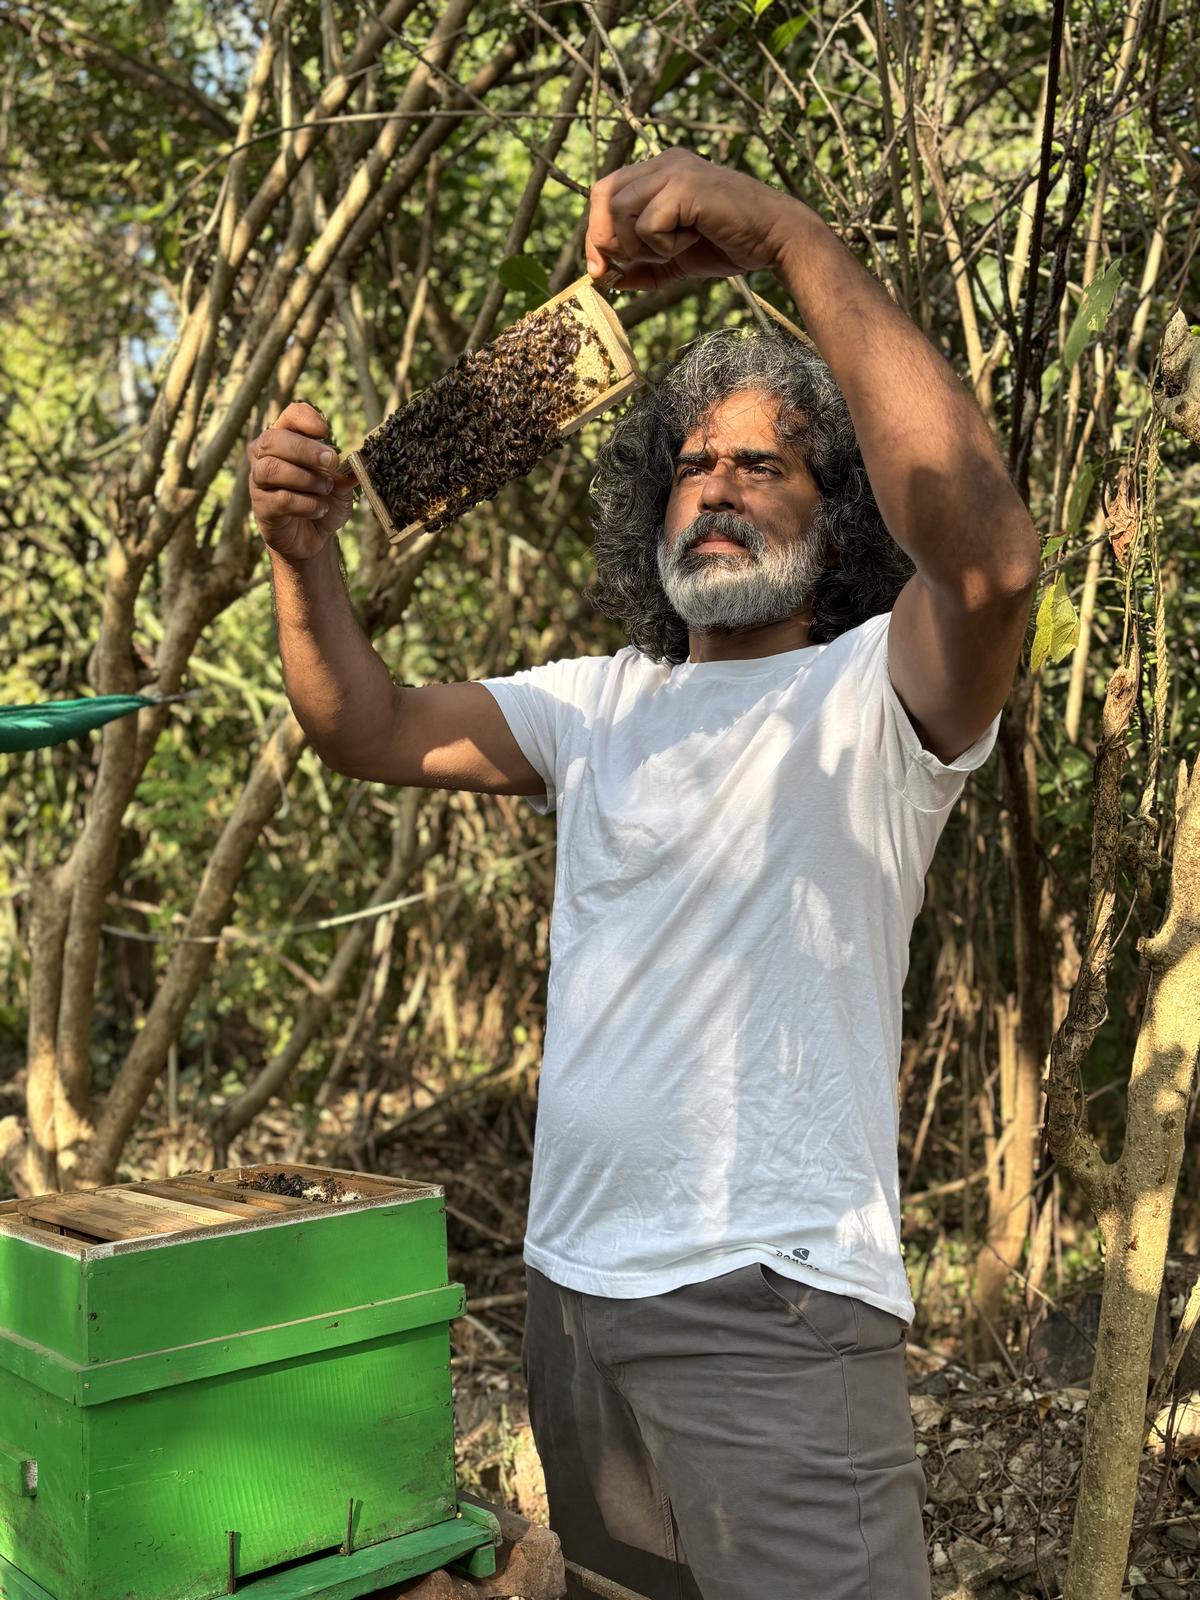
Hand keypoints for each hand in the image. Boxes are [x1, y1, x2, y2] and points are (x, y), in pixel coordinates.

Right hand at [248, 401, 356, 560]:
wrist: (315, 539)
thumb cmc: (324, 502)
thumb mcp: (341, 484)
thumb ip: (346, 471)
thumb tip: (357, 461)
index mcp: (286, 440)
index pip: (288, 416)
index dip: (305, 418)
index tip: (326, 431)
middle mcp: (265, 456)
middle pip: (273, 439)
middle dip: (305, 449)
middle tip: (332, 462)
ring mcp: (259, 482)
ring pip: (271, 469)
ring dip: (305, 478)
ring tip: (325, 489)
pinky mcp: (262, 508)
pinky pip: (280, 499)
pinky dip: (306, 504)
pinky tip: (320, 509)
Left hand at [583, 149, 801, 291]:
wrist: (773, 239)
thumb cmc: (727, 244)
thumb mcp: (674, 260)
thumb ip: (640, 267)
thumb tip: (605, 280)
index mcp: (658, 172)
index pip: (604, 193)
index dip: (594, 233)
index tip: (601, 270)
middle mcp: (663, 163)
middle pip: (603, 196)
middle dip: (604, 240)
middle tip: (627, 267)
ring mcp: (674, 170)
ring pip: (621, 210)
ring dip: (639, 245)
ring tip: (674, 249)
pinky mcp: (685, 186)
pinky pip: (648, 224)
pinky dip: (663, 246)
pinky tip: (691, 239)